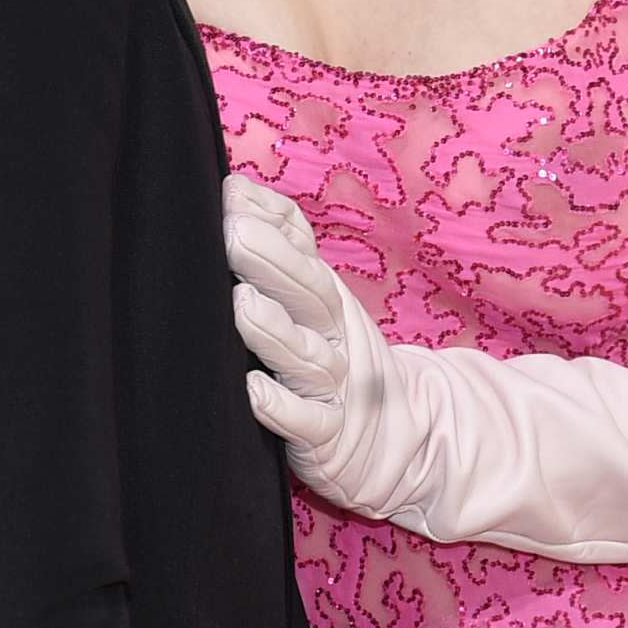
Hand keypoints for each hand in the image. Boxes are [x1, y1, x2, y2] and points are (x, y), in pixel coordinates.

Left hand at [223, 174, 348, 454]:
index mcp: (327, 299)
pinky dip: (281, 407)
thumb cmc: (333, 358)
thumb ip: (282, 244)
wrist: (395, 439)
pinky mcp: (327, 437)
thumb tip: (236, 189)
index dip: (274, 227)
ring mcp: (334, 387)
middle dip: (273, 262)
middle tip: (233, 233)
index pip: (305, 252)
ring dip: (274, 330)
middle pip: (311, 294)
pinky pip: (306, 423)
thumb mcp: (317, 299)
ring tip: (242, 303)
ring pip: (306, 357)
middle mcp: (334, 336)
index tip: (232, 200)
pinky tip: (254, 390)